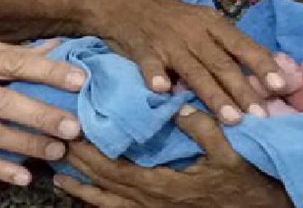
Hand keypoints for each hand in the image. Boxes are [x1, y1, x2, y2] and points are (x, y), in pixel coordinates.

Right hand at [0, 37, 84, 186]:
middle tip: (73, 126)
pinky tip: (21, 176)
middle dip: (40, 115)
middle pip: (5, 102)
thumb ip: (12, 51)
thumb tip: (54, 47)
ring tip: (56, 151)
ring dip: (25, 144)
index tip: (79, 80)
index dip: (48, 71)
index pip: (16, 63)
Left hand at [53, 105, 290, 206]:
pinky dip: (100, 203)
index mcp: (163, 188)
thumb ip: (205, 129)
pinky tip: (89, 196)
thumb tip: (179, 104)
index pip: (114, 169)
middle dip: (77, 167)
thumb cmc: (248, 182)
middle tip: (54, 145)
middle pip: (104, 186)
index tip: (72, 133)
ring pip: (108, 205)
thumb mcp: (230, 153)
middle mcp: (152, 205)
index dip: (90, 154)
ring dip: (82, 189)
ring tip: (58, 176)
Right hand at [85, 0, 287, 122]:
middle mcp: (193, 32)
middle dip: (243, 91)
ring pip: (195, 71)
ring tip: (231, 119)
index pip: (242, 45)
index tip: (281, 85)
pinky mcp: (143, 50)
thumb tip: (259, 71)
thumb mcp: (202, 23)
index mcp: (212, 24)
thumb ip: (225, 46)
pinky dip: (156, 77)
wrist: (126, 2)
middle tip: (261, 116)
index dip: (262, 64)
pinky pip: (150, 65)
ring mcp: (168, 41)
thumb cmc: (172, 19)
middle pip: (222, 64)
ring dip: (214, 95)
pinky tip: (162, 91)